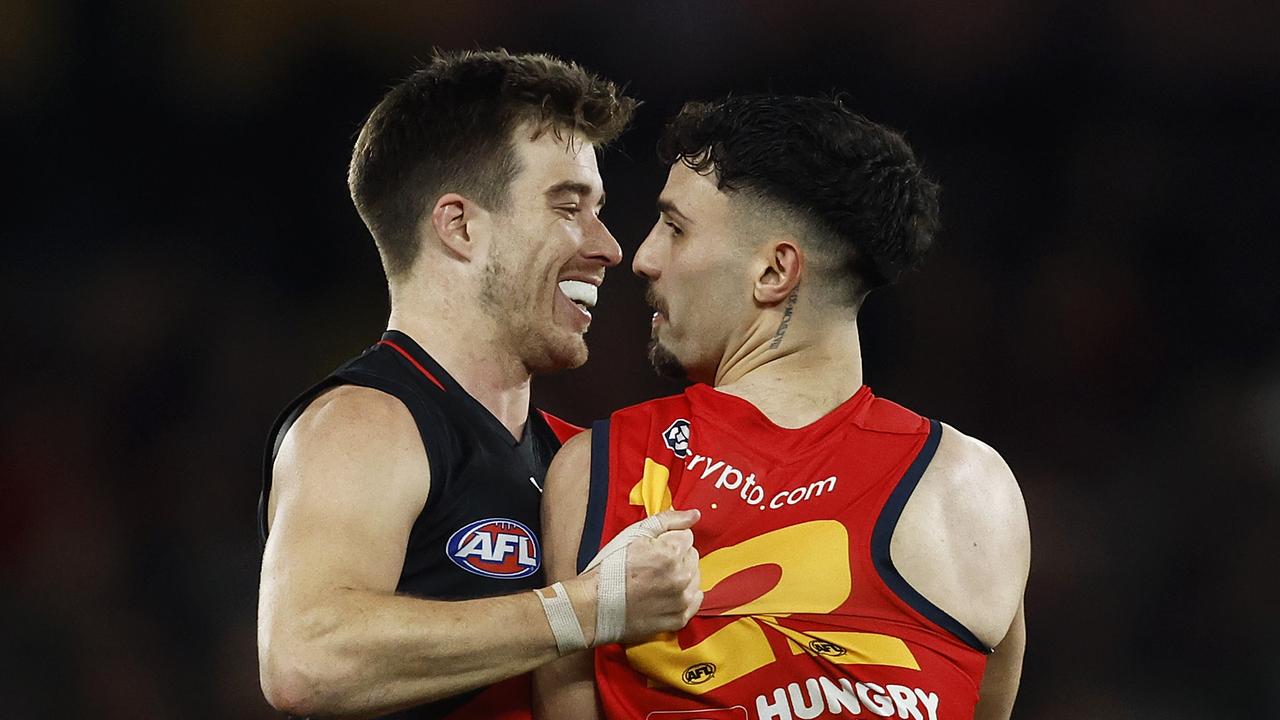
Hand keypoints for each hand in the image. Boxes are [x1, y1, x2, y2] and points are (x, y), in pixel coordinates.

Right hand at [618, 508, 701, 642]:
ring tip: (655, 581)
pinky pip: (695, 601)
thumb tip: (694, 514)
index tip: (653, 549)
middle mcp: (680, 577)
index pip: (687, 537)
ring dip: (681, 576)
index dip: (668, 540)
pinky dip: (683, 596)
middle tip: (652, 565)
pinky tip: (664, 595)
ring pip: (695, 578)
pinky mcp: (679, 618)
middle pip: (692, 556)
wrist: (594, 606)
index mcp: (671, 553)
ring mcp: (681, 600)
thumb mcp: (634, 533)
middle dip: (677, 557)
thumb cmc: (609, 569)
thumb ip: (668, 520)